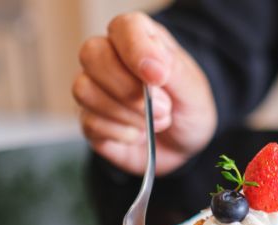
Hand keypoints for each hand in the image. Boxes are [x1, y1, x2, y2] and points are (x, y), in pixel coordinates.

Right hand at [73, 12, 216, 174]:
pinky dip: (121, 134)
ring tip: (155, 123)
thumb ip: (173, 69)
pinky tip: (139, 135)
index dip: (137, 51)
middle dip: (129, 89)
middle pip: (92, 55)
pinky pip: (90, 123)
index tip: (158, 78)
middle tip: (163, 108)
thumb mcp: (193, 87)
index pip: (123, 27)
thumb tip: (150, 66)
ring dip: (126, 114)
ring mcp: (95, 88)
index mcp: (139, 38)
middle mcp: (110, 57)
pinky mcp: (90, 119)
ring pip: (84, 90)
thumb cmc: (188, 106)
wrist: (184, 142)